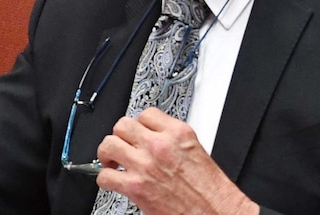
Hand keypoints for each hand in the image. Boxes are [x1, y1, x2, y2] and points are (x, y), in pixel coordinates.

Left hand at [95, 107, 258, 214]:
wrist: (214, 211)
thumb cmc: (209, 189)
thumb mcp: (196, 150)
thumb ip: (173, 139)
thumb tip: (157, 137)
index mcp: (177, 133)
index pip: (147, 114)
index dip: (140, 124)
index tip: (138, 132)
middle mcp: (159, 145)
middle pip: (123, 125)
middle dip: (120, 135)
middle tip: (122, 144)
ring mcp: (145, 165)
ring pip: (109, 145)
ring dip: (108, 153)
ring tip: (113, 160)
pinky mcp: (135, 187)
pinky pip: (106, 176)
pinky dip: (105, 179)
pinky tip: (114, 180)